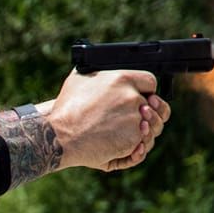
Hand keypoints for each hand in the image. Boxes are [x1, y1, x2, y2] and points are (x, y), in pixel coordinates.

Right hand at [47, 69, 170, 171]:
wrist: (59, 135)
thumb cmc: (66, 109)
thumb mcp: (79, 79)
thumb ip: (98, 73)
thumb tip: (100, 65)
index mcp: (123, 79)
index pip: (150, 82)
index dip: (147, 91)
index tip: (143, 98)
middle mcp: (132, 98)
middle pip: (154, 106)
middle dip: (146, 112)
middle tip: (135, 118)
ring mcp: (134, 120)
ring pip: (151, 126)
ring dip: (142, 130)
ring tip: (127, 133)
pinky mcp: (132, 140)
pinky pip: (142, 143)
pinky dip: (135, 147)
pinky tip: (124, 144)